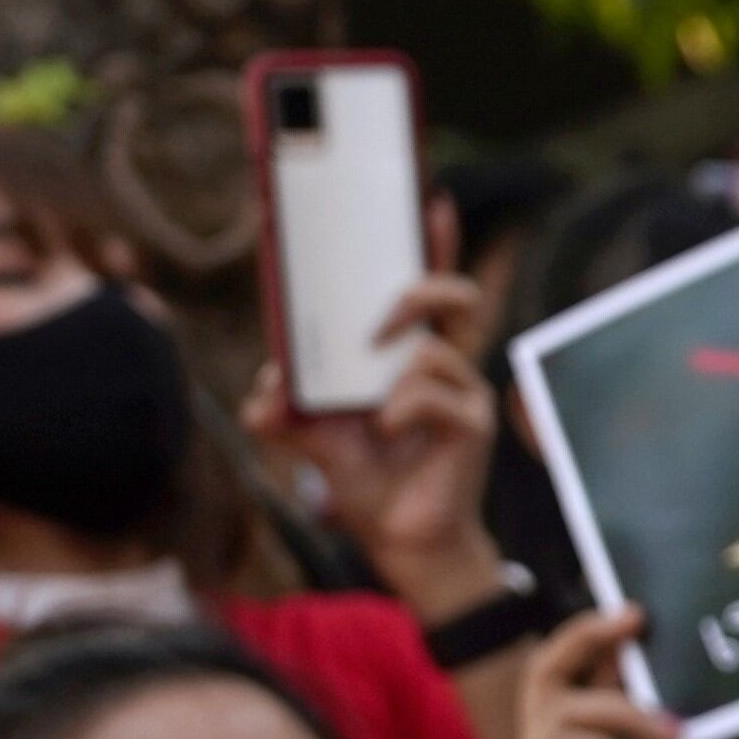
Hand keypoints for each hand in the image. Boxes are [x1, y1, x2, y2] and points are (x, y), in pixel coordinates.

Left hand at [244, 210, 505, 615]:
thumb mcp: (306, 435)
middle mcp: (442, 364)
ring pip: (437, 347)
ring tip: (375, 408)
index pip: (428, 285)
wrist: (397, 539)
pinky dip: (403, 410)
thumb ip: (277, 407)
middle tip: (379, 319)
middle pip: (457, 294)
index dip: (436, 242)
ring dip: (396, 371)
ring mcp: (462, 391)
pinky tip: (389, 433)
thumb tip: (267, 388)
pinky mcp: (471, 424)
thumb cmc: (363, 477)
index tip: (431, 200)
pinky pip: (436, 393)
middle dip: (418, 288)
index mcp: (407, 354)